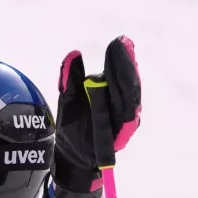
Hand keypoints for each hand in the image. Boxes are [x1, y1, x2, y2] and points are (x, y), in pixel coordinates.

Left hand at [52, 36, 141, 192]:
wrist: (68, 156)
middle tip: (123, 45)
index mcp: (111, 95)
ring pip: (129, 98)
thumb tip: (74, 53)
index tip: (119, 41)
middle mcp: (121, 106)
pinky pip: (126, 120)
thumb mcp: (68, 99)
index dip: (120, 58)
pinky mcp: (121, 136)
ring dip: (128, 79)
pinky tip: (128, 91)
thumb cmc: (72, 126)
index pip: (118, 73)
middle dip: (125, 63)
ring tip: (126, 60)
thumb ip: (70, 78)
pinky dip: (128, 105)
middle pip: (127, 82)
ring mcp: (123, 121)